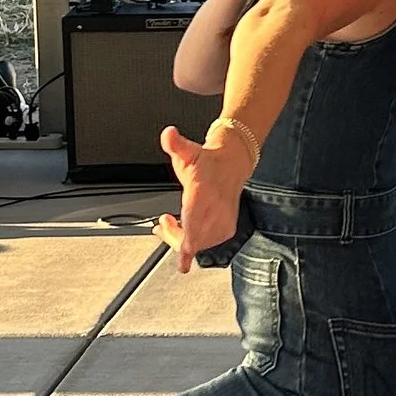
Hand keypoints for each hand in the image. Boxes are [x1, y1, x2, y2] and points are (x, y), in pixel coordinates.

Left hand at [155, 122, 241, 269]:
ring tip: (170, 225)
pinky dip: (195, 241)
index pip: (193, 223)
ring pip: (199, 244)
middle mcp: (215, 210)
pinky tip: (187, 230)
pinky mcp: (227, 228)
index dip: (186, 243)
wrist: (232, 164)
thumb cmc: (206, 162)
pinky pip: (208, 243)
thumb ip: (175, 144)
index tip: (183, 261)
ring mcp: (223, 221)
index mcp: (202, 194)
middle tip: (163, 224)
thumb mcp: (188, 151)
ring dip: (182, 240)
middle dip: (173, 237)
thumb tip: (168, 134)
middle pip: (192, 239)